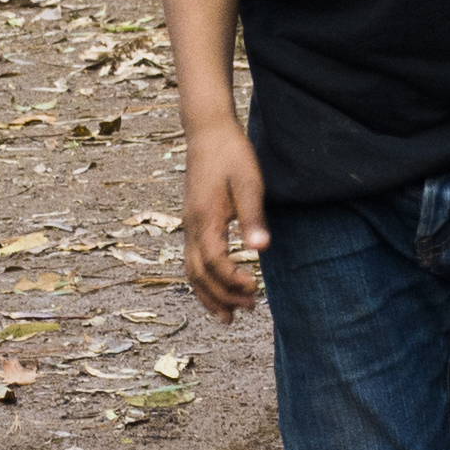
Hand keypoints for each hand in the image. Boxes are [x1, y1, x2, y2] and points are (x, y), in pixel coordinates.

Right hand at [178, 123, 266, 318]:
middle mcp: (191, 227)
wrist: (208, 132)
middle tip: (249, 309)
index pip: (214, 263)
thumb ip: (253, 218)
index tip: (254, 289)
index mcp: (205, 219)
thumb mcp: (249, 184)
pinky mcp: (192, 222)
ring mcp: (188, 225)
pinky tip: (216, 289)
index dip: (232, 282)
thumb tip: (261, 248)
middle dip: (221, 297)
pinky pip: (191, 260)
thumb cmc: (232, 155)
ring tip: (229, 317)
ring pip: (191, 271)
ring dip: (209, 296)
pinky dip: (202, 281)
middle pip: (198, 274)